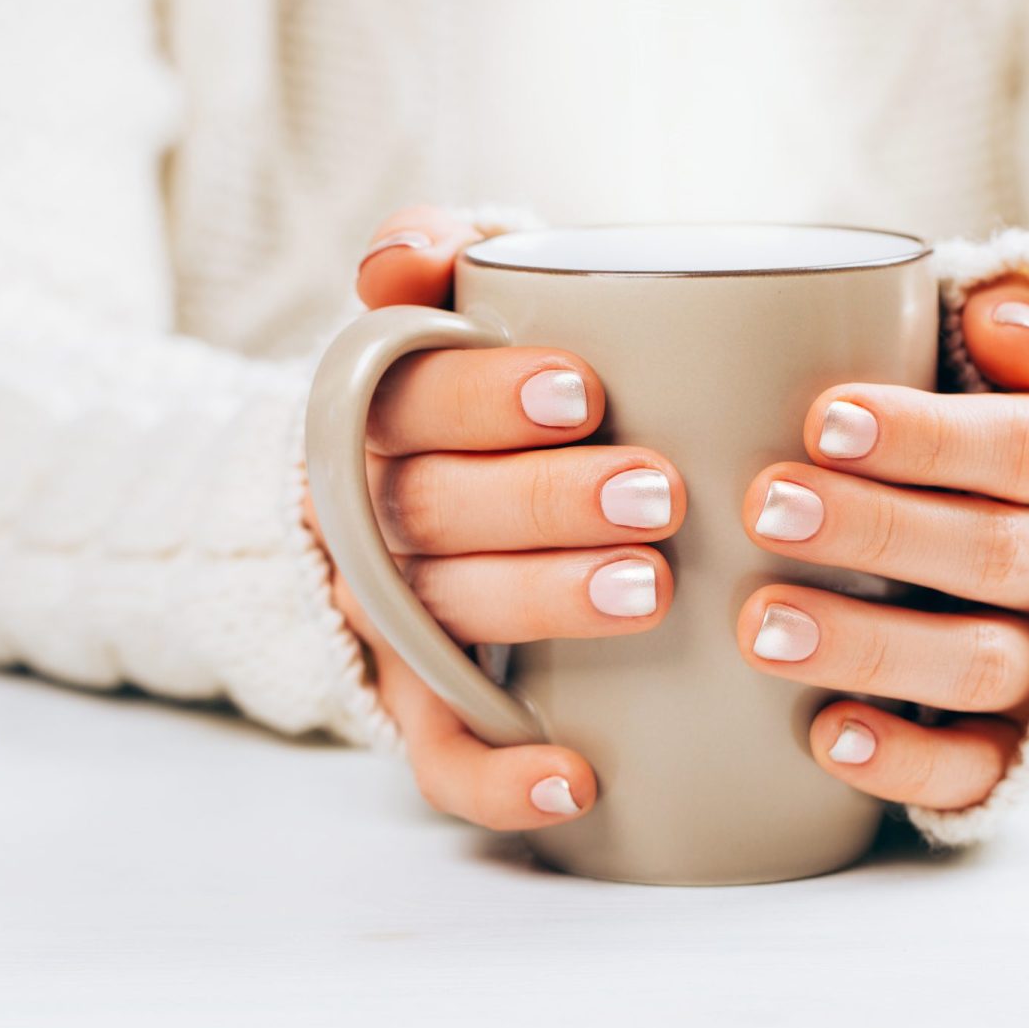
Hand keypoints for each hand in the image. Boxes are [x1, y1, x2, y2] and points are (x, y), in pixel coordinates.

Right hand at [311, 206, 686, 830]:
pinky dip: (495, 778)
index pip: (412, 398)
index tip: (584, 391)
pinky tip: (577, 779)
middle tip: (659, 492)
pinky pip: (435, 755)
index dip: (487, 397)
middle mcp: (369, 517)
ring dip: (543, 605)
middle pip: (435, 511)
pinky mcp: (413, 702)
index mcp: (379, 412)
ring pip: (442, 619)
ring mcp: (387, 617)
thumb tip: (396, 259)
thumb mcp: (457, 297)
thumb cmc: (475, 382)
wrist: (407, 484)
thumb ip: (439, 247)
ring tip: (652, 588)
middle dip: (544, 501)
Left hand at [738, 280, 1028, 810]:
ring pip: (978, 663)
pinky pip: (976, 766)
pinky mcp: (1018, 741)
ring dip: (872, 646)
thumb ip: (1009, 320)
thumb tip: (1009, 326)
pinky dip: (907, 761)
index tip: (824, 419)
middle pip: (992, 552)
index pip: (1022, 446)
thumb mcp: (1006, 366)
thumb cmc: (982, 439)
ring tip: (762, 628)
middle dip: (877, 531)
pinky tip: (828, 737)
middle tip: (766, 508)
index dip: (929, 436)